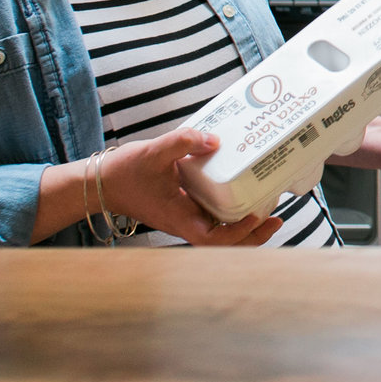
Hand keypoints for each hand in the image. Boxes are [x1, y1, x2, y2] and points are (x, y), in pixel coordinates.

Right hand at [101, 130, 282, 246]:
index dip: (236, 235)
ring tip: (270, 206)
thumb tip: (214, 140)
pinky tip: (246, 190)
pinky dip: (232, 208)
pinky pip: (214, 214)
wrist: (103, 181)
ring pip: (222, 230)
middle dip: (252, 235)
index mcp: (178, 219)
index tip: (256, 218)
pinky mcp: (187, 206)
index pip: (212, 240)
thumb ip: (182, 142)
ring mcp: (187, 216)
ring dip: (246, 224)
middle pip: (225, 241)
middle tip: (277, 217)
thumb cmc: (124, 172)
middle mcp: (186, 222)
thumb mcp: (153, 152)